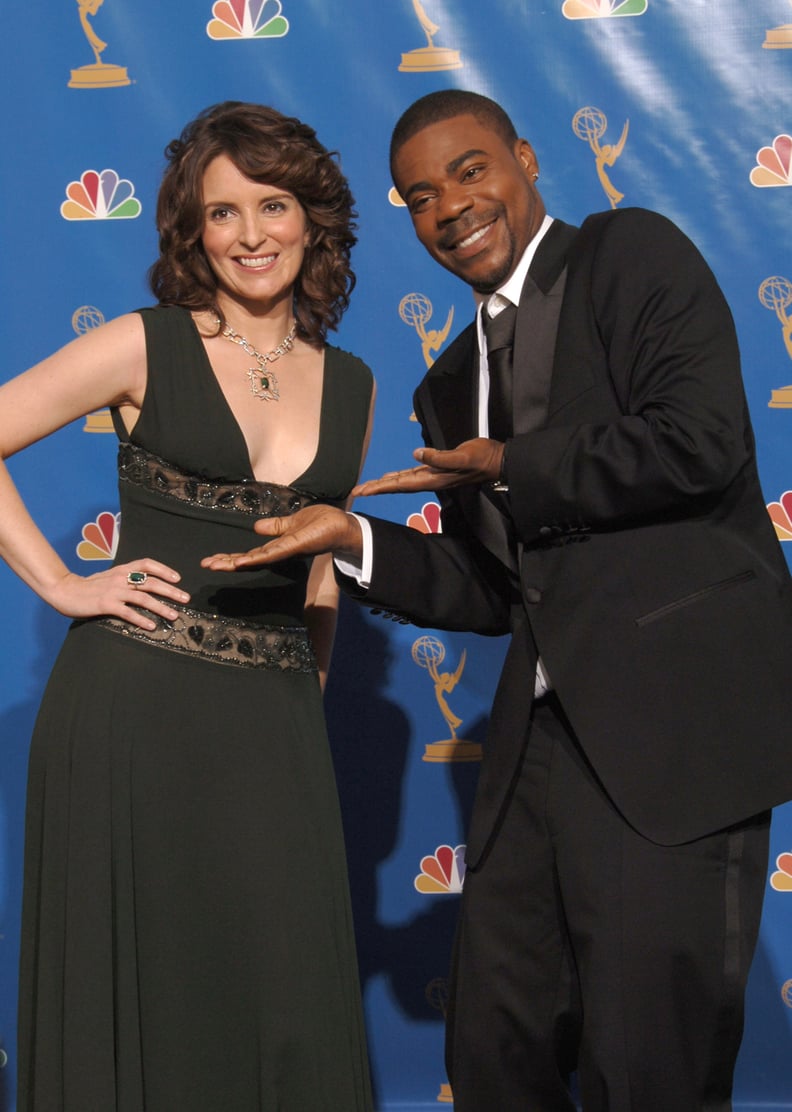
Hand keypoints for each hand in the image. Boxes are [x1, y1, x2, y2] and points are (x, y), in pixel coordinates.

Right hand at [50, 559, 188, 629]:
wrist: (64, 590)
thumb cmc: (89, 586)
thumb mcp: (110, 576)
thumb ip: (126, 578)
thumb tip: (145, 584)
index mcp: (122, 569)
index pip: (147, 563)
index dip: (164, 569)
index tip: (178, 578)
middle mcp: (121, 578)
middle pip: (151, 582)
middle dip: (171, 590)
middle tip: (186, 598)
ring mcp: (114, 591)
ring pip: (143, 598)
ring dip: (161, 607)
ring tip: (174, 615)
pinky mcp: (106, 605)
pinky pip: (128, 612)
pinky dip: (141, 619)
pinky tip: (151, 626)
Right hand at [201, 504, 362, 570]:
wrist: (342, 526)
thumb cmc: (321, 524)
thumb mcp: (292, 523)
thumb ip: (276, 527)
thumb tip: (256, 527)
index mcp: (278, 546)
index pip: (250, 554)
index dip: (232, 557)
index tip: (213, 559)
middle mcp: (280, 552)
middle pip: (249, 560)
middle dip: (227, 563)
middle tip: (206, 564)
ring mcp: (286, 551)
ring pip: (256, 559)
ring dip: (235, 562)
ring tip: (216, 565)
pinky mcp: (295, 546)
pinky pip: (273, 553)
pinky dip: (256, 558)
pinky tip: (241, 561)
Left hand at [353, 438, 503, 495]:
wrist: (496, 460)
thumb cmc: (481, 457)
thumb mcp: (461, 455)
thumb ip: (439, 457)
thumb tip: (416, 454)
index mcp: (432, 478)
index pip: (400, 484)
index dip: (380, 487)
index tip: (363, 491)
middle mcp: (429, 479)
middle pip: (396, 485)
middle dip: (376, 488)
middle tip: (355, 491)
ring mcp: (432, 475)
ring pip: (402, 481)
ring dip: (384, 484)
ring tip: (366, 486)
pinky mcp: (436, 469)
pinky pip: (411, 474)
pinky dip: (398, 476)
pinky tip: (390, 476)